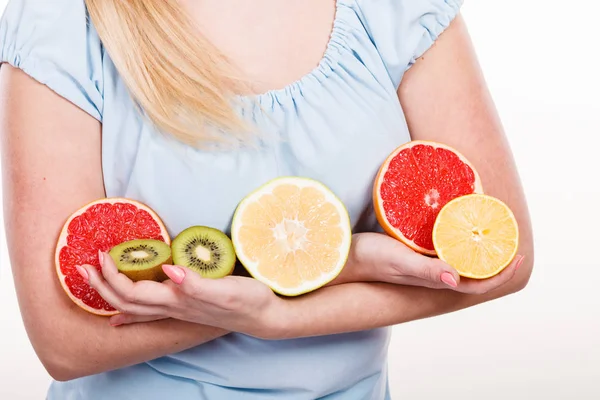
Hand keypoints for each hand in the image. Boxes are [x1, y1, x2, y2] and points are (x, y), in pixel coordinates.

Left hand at [76, 251, 283, 337]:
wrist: (263, 316)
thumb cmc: (247, 300)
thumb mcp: (226, 289)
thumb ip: (197, 284)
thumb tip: (170, 271)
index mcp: (178, 301)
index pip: (134, 292)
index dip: (113, 276)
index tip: (103, 254)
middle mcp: (173, 308)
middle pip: (126, 302)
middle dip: (101, 285)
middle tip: (83, 266)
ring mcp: (179, 310)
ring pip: (135, 308)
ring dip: (110, 295)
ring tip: (94, 281)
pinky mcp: (187, 307)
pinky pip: (149, 312)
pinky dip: (130, 312)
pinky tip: (122, 313)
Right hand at [339, 232, 524, 294]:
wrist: (344, 256)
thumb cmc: (370, 259)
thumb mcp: (399, 261)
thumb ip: (426, 270)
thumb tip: (457, 280)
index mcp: (434, 280)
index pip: (477, 284)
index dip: (500, 274)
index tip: (518, 255)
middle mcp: (433, 274)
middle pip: (473, 272)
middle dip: (496, 259)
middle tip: (508, 236)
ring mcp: (424, 263)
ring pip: (459, 259)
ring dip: (478, 248)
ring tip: (490, 228)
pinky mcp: (414, 251)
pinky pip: (444, 247)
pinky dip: (457, 237)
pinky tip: (457, 222)